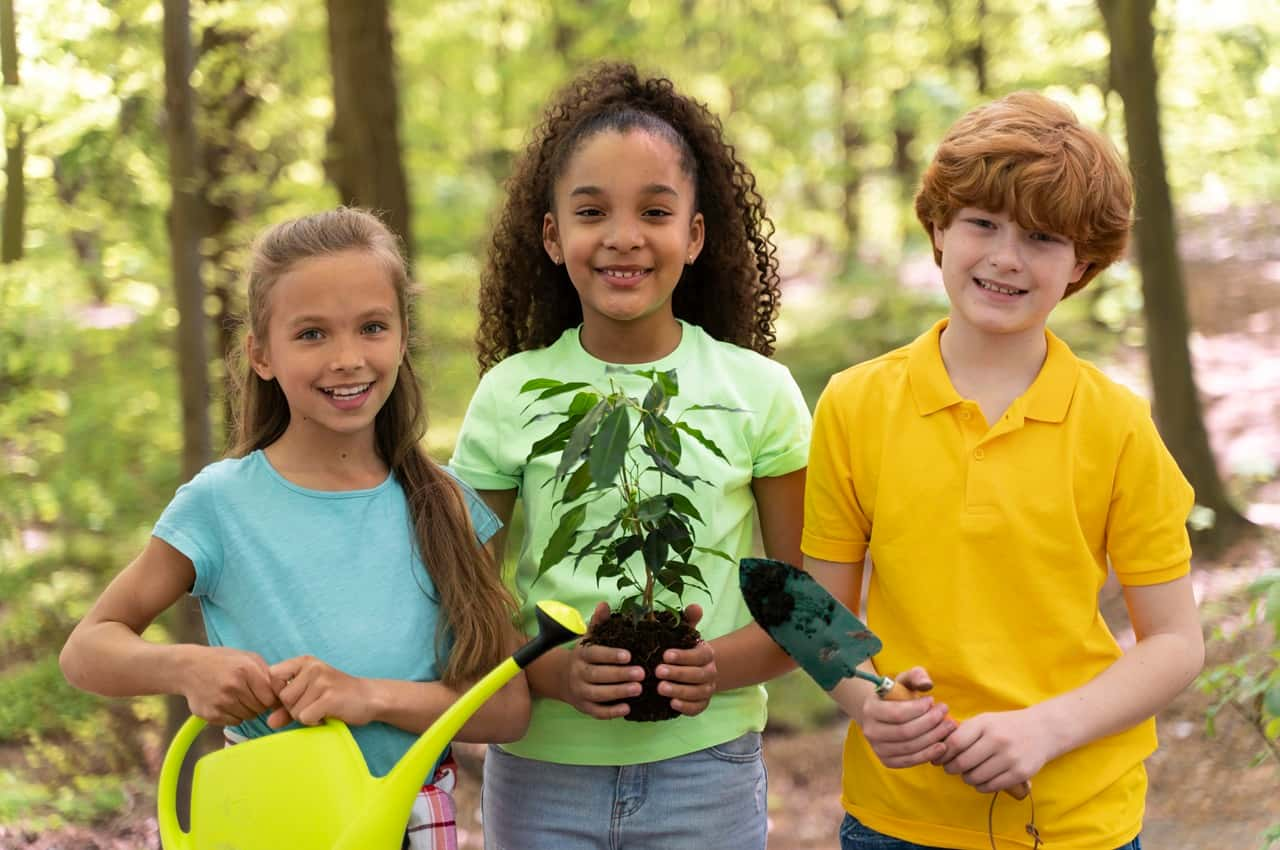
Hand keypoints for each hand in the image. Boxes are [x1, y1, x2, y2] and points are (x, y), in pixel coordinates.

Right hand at [178, 645, 277, 725]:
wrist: (188, 668)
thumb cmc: (223, 661)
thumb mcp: (248, 658)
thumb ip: (268, 673)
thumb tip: (285, 691)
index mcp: (246, 670)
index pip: (271, 696)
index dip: (272, 698)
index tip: (269, 695)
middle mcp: (234, 686)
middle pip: (261, 708)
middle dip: (260, 703)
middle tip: (250, 694)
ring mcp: (221, 702)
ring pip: (249, 716)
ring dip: (247, 710)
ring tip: (237, 696)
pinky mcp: (211, 714)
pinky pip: (234, 722)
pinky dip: (234, 715)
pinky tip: (226, 703)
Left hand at [267, 656, 374, 728]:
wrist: (369, 698)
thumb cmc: (337, 695)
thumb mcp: (310, 695)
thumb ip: (287, 708)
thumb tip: (270, 722)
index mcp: (305, 662)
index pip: (273, 674)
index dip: (278, 691)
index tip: (295, 697)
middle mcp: (313, 668)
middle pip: (284, 698)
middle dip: (295, 709)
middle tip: (314, 705)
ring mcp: (322, 682)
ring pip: (294, 710)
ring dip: (305, 717)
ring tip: (322, 709)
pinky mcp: (330, 698)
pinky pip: (305, 717)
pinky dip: (314, 722)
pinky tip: (326, 716)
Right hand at [562, 602, 644, 719]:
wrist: (561, 678)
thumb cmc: (585, 656)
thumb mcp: (589, 639)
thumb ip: (598, 623)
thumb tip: (604, 604)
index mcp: (581, 655)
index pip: (594, 654)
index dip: (610, 655)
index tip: (628, 655)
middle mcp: (578, 674)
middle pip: (597, 675)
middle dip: (619, 675)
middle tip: (641, 673)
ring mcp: (580, 692)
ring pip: (597, 694)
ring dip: (618, 692)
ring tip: (638, 689)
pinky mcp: (584, 707)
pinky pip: (597, 712)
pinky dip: (611, 712)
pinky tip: (627, 708)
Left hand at [654, 603, 715, 716]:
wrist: (695, 669)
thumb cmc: (685, 649)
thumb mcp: (686, 633)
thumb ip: (689, 620)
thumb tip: (694, 607)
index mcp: (707, 654)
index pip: (699, 655)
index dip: (683, 656)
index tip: (665, 655)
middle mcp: (710, 672)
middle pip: (698, 675)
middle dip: (678, 674)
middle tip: (658, 671)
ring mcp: (707, 689)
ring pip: (698, 692)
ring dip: (679, 691)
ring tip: (660, 689)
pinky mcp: (701, 703)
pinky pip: (697, 708)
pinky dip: (686, 707)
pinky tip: (672, 704)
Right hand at [859, 667, 955, 768]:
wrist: (882, 715)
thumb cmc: (896, 695)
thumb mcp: (904, 680)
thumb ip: (916, 676)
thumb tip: (927, 684)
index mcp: (870, 709)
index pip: (897, 713)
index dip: (919, 709)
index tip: (933, 700)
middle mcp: (870, 731)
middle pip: (905, 732)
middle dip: (930, 723)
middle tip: (946, 713)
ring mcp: (878, 749)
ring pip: (910, 747)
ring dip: (933, 738)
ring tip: (948, 727)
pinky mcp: (887, 761)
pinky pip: (910, 761)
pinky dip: (928, 754)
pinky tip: (942, 745)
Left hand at [937, 708, 1051, 792]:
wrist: (1042, 730)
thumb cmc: (1006, 726)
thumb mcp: (985, 720)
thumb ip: (964, 732)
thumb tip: (938, 749)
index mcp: (985, 724)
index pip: (955, 742)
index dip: (942, 754)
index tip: (939, 759)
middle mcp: (997, 740)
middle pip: (963, 762)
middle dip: (951, 769)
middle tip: (951, 769)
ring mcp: (1010, 757)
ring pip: (976, 777)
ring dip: (967, 779)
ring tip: (967, 774)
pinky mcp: (1020, 773)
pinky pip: (991, 786)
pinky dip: (981, 786)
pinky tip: (981, 780)